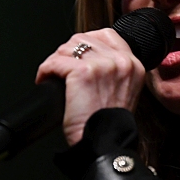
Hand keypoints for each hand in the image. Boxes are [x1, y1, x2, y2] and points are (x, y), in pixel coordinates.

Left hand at [36, 29, 145, 145]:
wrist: (104, 144)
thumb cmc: (109, 126)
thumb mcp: (122, 92)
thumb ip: (112, 72)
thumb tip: (87, 59)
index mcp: (134, 65)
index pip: (107, 35)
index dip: (86, 43)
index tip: (75, 55)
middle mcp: (121, 61)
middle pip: (83, 39)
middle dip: (67, 53)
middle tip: (60, 71)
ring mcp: (103, 64)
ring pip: (67, 48)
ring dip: (55, 62)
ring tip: (53, 77)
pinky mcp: (83, 71)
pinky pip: (54, 62)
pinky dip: (45, 72)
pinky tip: (45, 81)